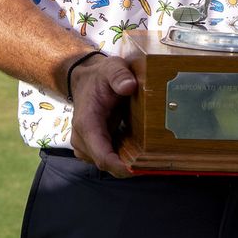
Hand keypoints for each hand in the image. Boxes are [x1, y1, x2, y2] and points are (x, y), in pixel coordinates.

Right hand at [67, 54, 138, 176]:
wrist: (86, 81)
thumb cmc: (100, 76)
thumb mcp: (111, 68)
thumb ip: (119, 75)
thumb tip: (129, 86)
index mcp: (86, 123)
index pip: (101, 155)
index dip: (120, 166)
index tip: (139, 169)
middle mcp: (82, 139)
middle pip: (107, 163)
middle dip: (129, 166)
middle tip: (155, 162)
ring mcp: (86, 146)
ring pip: (109, 164)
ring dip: (127, 162)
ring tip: (150, 155)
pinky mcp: (93, 148)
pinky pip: (109, 159)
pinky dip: (124, 158)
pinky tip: (140, 149)